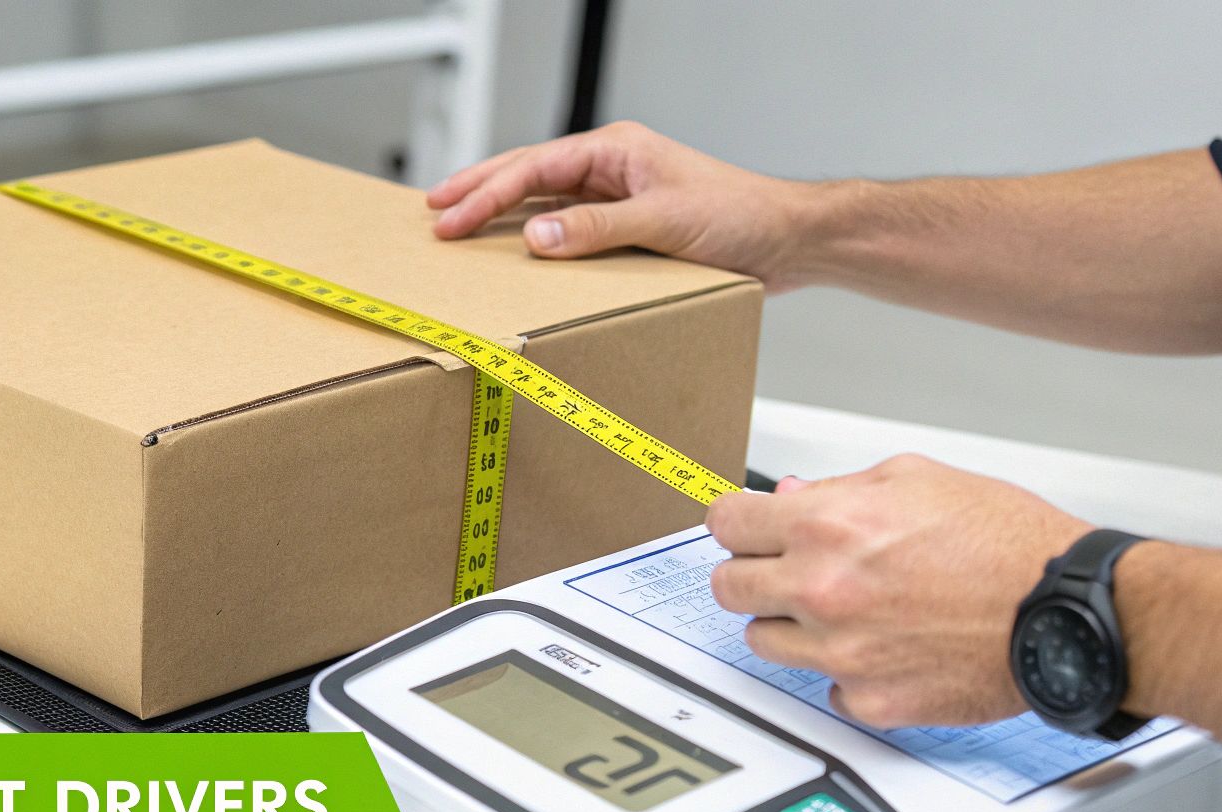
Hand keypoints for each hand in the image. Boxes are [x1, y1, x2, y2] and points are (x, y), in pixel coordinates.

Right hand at [427, 121, 814, 291]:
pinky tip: (518, 252)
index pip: (534, 166)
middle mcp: (613, 168)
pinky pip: (571, 229)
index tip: (448, 218)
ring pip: (546, 200)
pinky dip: (539, 238)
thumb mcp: (663, 221)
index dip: (485, 192)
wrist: (788, 239)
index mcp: (616, 150)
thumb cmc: (740, 216)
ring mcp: (620, 196)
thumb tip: (534, 233)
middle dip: (479, 192)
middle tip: (434, 213)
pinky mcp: (631, 227)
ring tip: (459, 226)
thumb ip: (597, 228)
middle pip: (529, 173)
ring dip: (503, 214)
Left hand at [705, 456, 1090, 727]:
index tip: (746, 529)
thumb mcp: (916, 480)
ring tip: (844, 609)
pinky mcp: (870, 701)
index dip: (738, 524)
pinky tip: (883, 647)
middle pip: (729, 588)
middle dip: (753, 573)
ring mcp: (841, 653)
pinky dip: (844, 671)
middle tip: (788, 570)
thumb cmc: (1007, 544)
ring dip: (791, 624)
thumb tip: (789, 498)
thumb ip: (839, 490)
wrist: (1062, 611)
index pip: (726, 524)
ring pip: (765, 642)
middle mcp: (823, 591)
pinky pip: (825, 687)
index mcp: (827, 527)